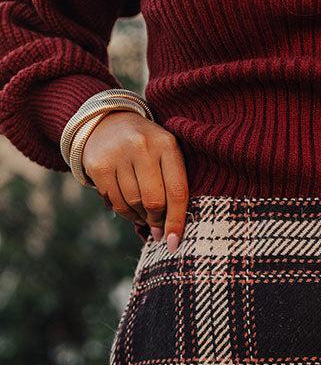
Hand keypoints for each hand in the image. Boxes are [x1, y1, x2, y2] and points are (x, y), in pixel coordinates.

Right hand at [81, 110, 188, 250]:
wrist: (107, 122)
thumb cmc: (146, 148)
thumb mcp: (164, 156)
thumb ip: (171, 188)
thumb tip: (165, 235)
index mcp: (166, 144)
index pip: (177, 191)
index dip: (177, 221)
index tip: (174, 243)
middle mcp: (142, 146)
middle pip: (153, 201)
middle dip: (157, 220)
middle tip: (156, 226)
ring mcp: (118, 154)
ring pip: (133, 204)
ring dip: (140, 217)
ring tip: (143, 213)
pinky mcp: (98, 165)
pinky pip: (115, 202)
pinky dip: (124, 212)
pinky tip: (129, 207)